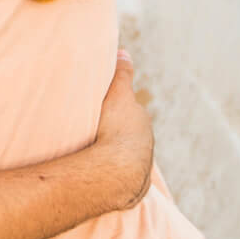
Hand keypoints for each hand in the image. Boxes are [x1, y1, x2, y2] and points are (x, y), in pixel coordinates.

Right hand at [94, 50, 154, 209]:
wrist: (118, 170)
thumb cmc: (116, 129)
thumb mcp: (118, 94)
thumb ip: (122, 73)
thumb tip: (124, 52)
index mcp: (141, 122)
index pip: (130, 113)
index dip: (116, 111)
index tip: (102, 112)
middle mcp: (145, 143)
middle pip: (130, 135)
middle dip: (116, 133)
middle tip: (95, 133)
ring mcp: (141, 165)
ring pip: (127, 156)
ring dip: (114, 154)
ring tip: (94, 155)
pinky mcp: (132, 186)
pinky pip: (121, 175)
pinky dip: (112, 172)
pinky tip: (99, 173)